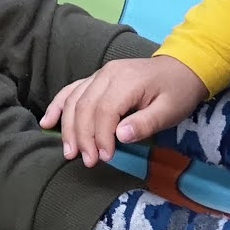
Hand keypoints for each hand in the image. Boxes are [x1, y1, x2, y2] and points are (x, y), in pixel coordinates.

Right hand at [41, 55, 207, 164]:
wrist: (182, 68)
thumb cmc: (178, 92)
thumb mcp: (171, 110)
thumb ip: (146, 123)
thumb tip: (119, 136)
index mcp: (126, 81)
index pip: (104, 111)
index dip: (101, 137)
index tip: (105, 157)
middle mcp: (107, 74)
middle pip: (84, 107)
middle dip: (83, 137)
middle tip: (88, 161)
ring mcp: (99, 75)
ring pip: (73, 101)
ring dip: (68, 128)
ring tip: (69, 152)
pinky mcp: (95, 79)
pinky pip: (71, 91)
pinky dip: (57, 107)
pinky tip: (48, 122)